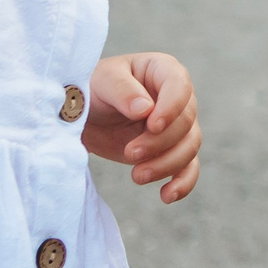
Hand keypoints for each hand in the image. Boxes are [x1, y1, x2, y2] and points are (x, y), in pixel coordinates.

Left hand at [82, 51, 202, 201]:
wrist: (79, 116)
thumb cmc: (90, 89)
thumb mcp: (102, 81)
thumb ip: (123, 91)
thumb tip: (145, 109)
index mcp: (163, 71)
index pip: (180, 86)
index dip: (171, 108)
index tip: (152, 125)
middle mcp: (176, 98)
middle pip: (186, 122)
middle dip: (160, 142)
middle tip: (130, 153)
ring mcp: (176, 126)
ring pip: (189, 147)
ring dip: (166, 165)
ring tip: (137, 176)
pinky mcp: (169, 151)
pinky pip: (188, 168)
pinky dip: (182, 184)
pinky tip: (167, 196)